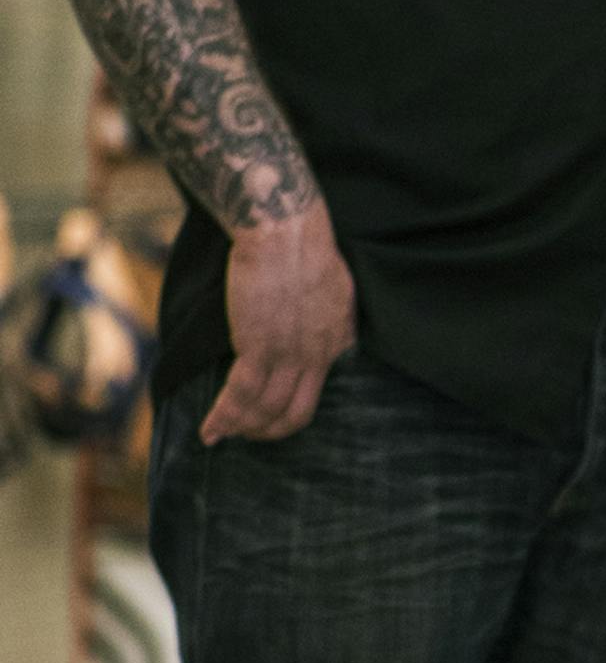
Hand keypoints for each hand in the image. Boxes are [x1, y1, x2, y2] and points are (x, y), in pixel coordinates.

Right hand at [205, 199, 355, 443]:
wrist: (284, 227)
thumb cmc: (303, 241)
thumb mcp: (334, 284)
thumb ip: (330, 312)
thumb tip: (325, 317)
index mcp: (337, 342)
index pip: (318, 393)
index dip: (293, 413)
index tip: (274, 419)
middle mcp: (316, 355)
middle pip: (296, 413)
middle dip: (270, 431)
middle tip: (248, 435)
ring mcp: (288, 354)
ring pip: (266, 409)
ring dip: (243, 428)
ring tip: (224, 435)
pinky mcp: (259, 346)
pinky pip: (241, 395)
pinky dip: (224, 417)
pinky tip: (211, 430)